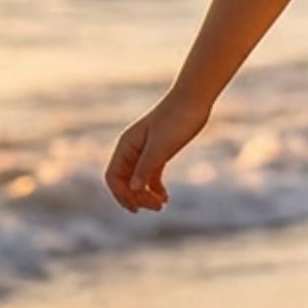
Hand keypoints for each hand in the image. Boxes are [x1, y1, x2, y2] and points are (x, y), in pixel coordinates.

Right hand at [104, 92, 209, 212]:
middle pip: (125, 181)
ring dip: (146, 195)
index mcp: (126, 145)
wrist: (194, 99)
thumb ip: (146, 167)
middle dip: (136, 197)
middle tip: (157, 207)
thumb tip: (132, 190)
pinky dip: (155, 188)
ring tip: (161, 204)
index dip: (121, 195)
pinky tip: (165, 197)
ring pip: (138, 180)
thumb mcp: (161, 146)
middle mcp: (132, 149)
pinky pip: (150, 175)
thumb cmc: (177, 119)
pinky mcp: (159, 151)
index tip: (137, 208)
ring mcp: (145, 150)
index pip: (114, 177)